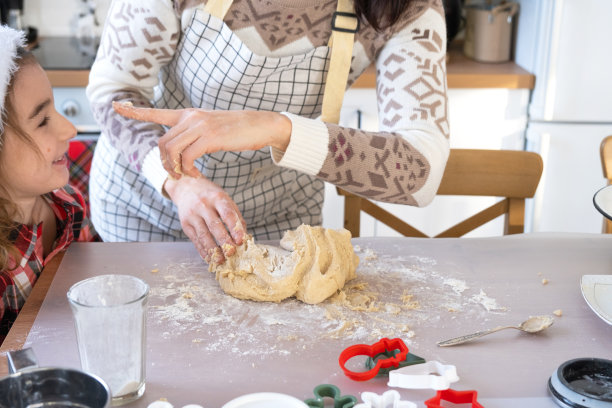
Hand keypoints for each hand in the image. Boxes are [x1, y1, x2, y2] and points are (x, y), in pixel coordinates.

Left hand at [112, 101, 291, 178]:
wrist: (261, 125)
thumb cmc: (238, 130)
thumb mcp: (212, 129)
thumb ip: (195, 135)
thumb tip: (183, 152)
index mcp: (188, 114)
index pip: (156, 112)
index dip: (135, 111)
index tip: (116, 106)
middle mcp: (190, 117)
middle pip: (161, 142)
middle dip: (164, 164)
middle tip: (177, 176)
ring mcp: (199, 126)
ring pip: (170, 150)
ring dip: (175, 169)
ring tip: (188, 176)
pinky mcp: (209, 137)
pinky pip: (187, 158)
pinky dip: (189, 171)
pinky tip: (198, 175)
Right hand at [164, 175, 246, 263]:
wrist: (186, 187)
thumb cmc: (210, 195)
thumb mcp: (224, 199)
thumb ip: (235, 216)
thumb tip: (245, 236)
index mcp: (217, 198)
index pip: (227, 214)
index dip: (234, 228)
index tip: (240, 240)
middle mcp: (203, 205)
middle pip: (214, 225)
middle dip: (224, 241)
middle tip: (231, 253)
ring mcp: (192, 215)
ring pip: (203, 234)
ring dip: (212, 249)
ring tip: (220, 260)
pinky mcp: (185, 224)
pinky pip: (194, 239)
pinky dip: (202, 250)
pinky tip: (209, 257)